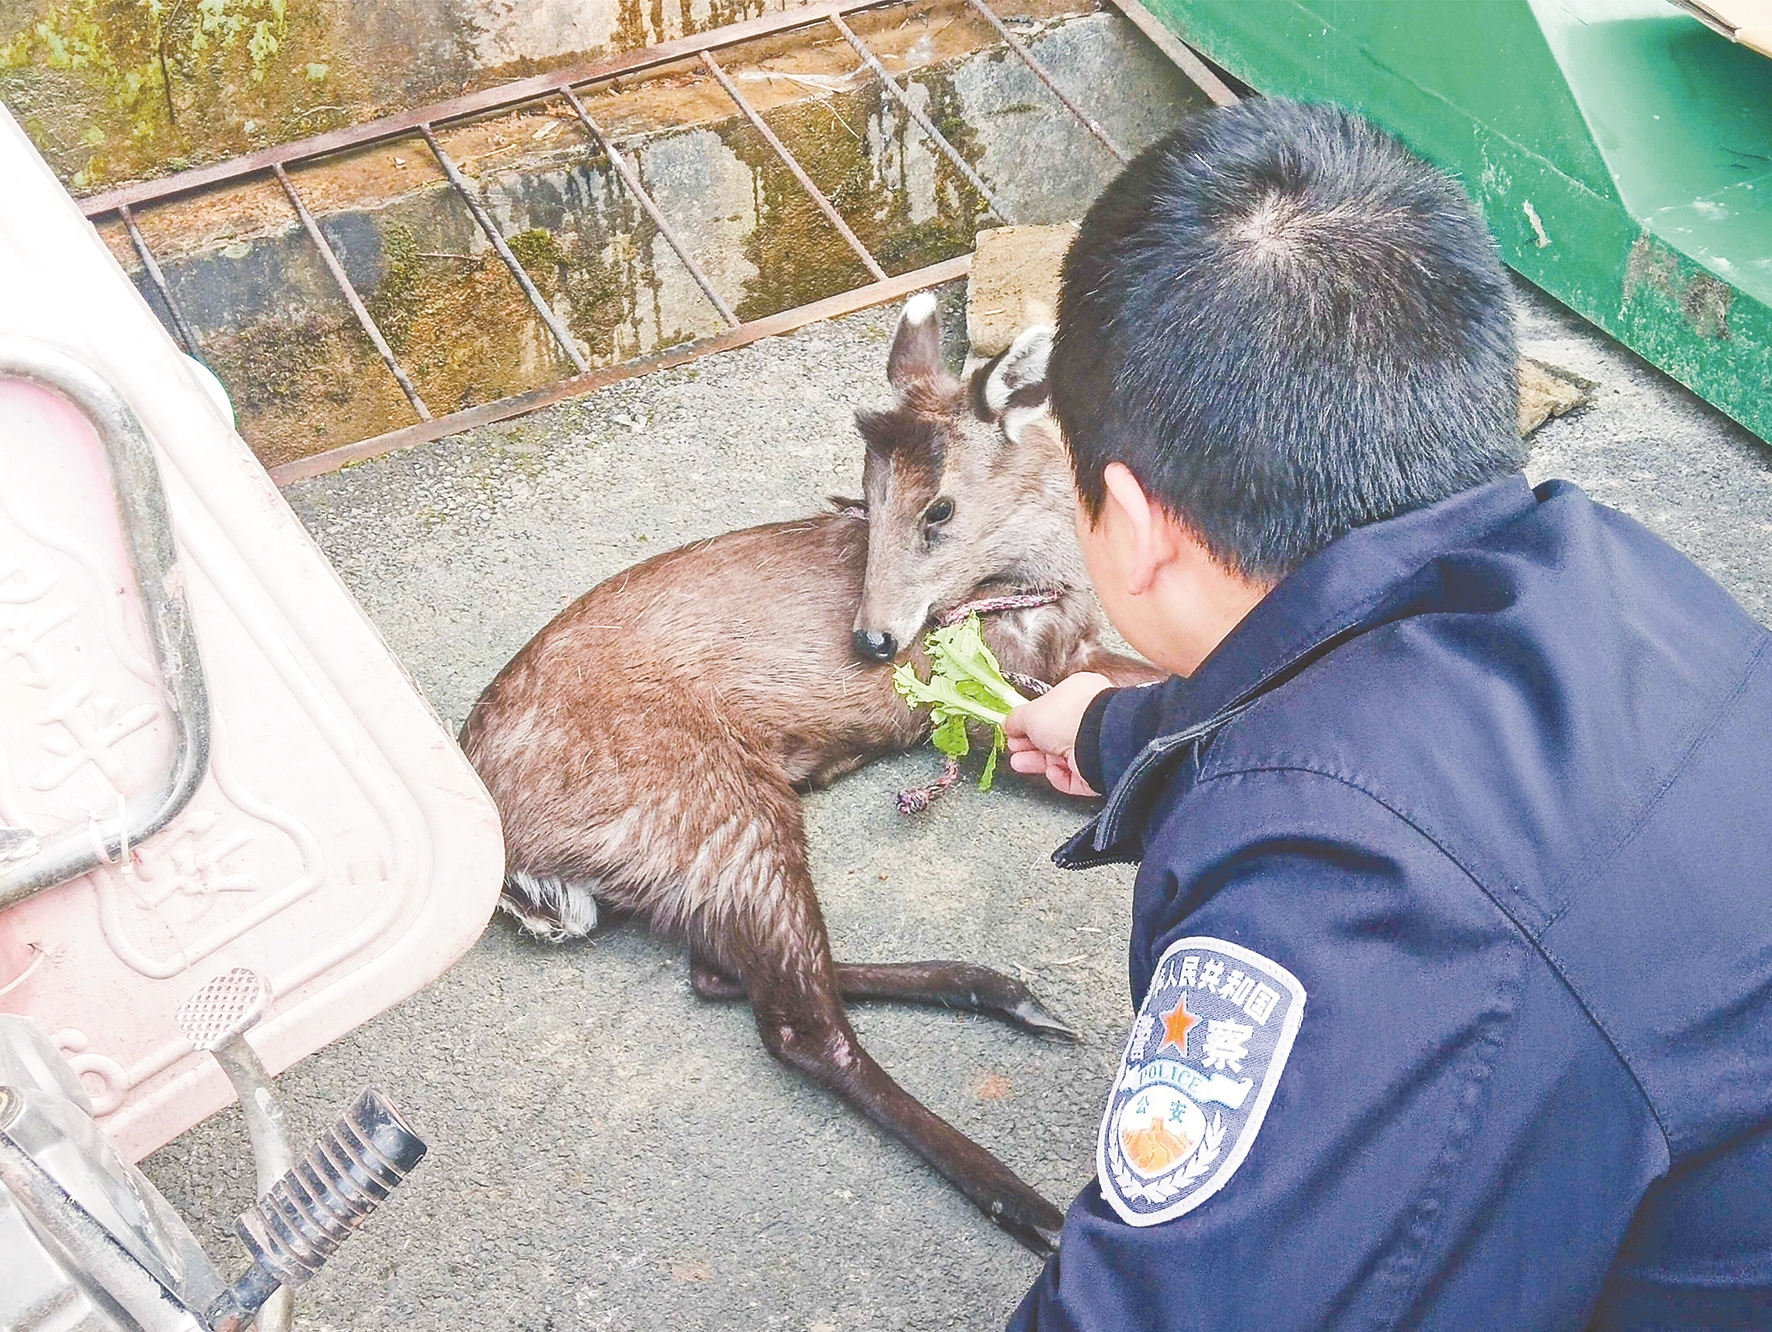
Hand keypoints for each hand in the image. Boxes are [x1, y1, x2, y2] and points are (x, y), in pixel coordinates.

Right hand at [1005, 672, 1112, 796]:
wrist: (1095, 740)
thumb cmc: (1069, 715)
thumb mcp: (1029, 712)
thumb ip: (1016, 719)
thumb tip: (1008, 723)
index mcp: (1077, 695)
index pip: (1049, 711)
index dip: (1028, 722)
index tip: (1013, 731)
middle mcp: (1088, 718)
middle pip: (1053, 736)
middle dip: (1029, 745)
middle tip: (1014, 749)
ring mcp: (1094, 745)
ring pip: (1061, 758)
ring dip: (1038, 762)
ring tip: (1020, 763)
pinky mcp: (1097, 769)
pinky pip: (1073, 777)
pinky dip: (1060, 776)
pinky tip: (1053, 770)